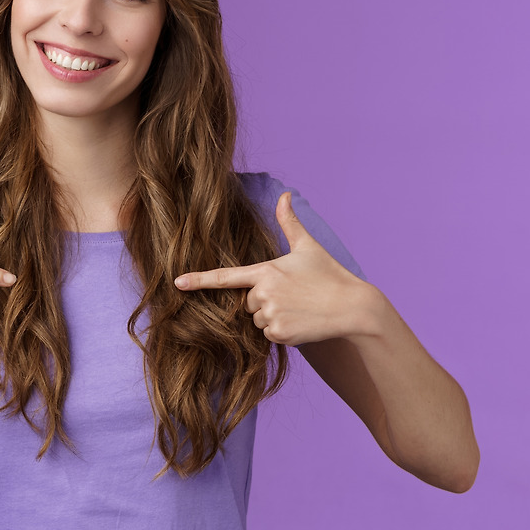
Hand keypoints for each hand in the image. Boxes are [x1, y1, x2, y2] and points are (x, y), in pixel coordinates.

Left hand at [173, 192, 366, 345]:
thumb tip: (285, 195)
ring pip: (257, 321)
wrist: (352, 307)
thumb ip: (289, 223)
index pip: (226, 277)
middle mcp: (264, 293)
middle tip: (292, 295)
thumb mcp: (308, 247)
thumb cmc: (330, 275)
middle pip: (247, 303)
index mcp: (266, 271)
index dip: (199, 280)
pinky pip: (268, 335)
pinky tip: (301, 322)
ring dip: (273, 317)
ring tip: (298, 308)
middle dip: (265, 301)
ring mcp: (271, 314)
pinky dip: (282, 332)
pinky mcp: (280, 334)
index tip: (177, 283)